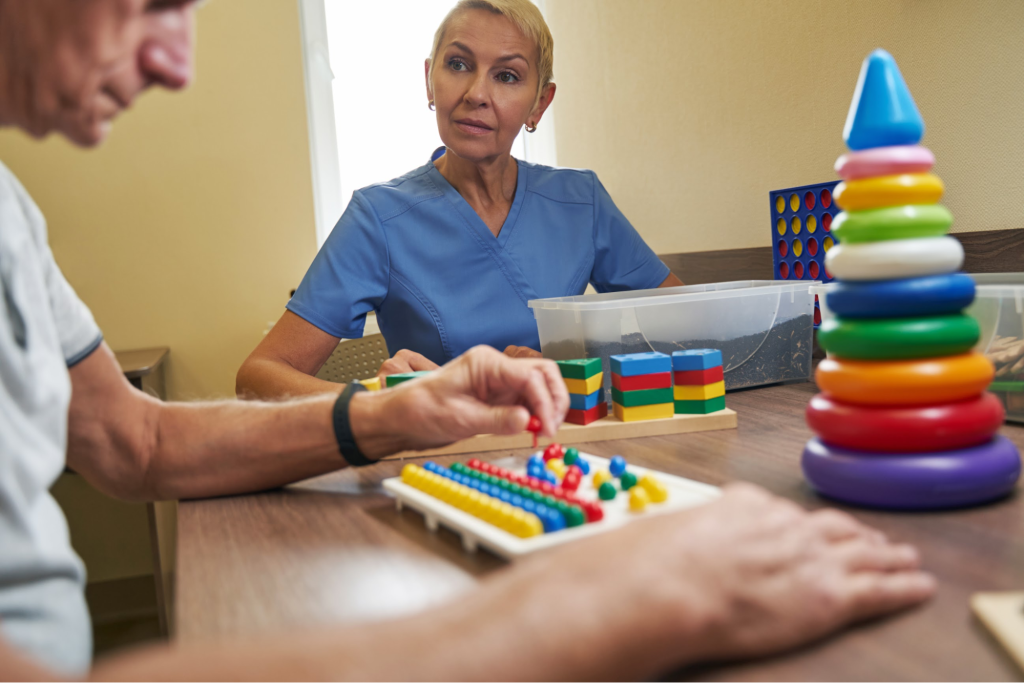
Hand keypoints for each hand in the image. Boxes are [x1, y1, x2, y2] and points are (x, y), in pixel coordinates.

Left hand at [351, 346, 568, 456]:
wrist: (402, 416)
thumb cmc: (421, 409)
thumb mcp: (459, 419)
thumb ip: (496, 420)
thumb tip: (528, 420)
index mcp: (486, 363)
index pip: (531, 376)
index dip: (545, 403)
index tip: (546, 428)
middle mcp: (497, 367)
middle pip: (544, 374)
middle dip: (555, 400)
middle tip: (551, 429)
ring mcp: (500, 381)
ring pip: (540, 387)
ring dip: (548, 408)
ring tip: (542, 433)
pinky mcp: (499, 396)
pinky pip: (527, 401)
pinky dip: (535, 416)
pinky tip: (531, 432)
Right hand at [503, 483, 935, 678]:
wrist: (665, 587)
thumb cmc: (649, 565)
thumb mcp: (657, 534)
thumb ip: (669, 534)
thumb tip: (645, 545)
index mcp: (742, 505)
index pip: (778, 510)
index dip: (796, 522)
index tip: (803, 526)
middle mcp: (782, 524)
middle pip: (827, 525)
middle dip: (850, 531)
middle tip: (869, 537)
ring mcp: (809, 556)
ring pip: (862, 550)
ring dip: (885, 553)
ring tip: (902, 557)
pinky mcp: (830, 594)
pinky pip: (881, 588)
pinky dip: (904, 585)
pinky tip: (919, 585)